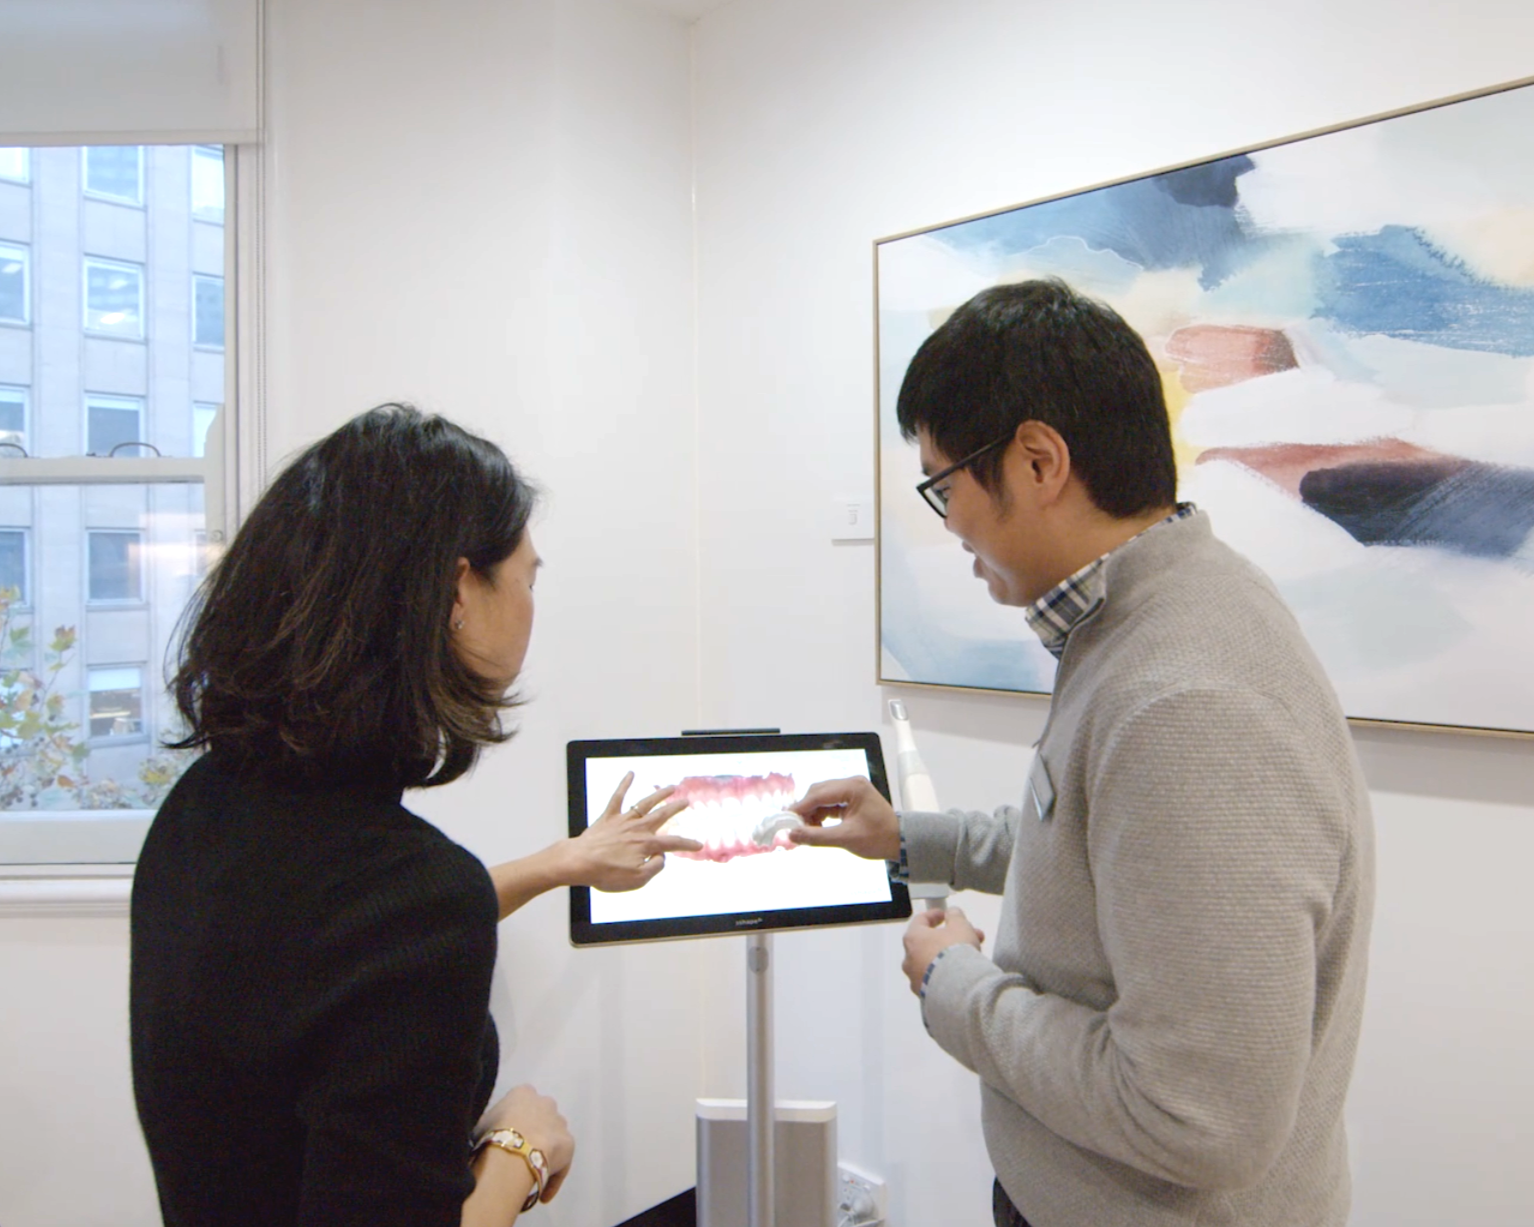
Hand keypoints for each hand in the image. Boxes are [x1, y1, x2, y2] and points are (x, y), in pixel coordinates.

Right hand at [478, 1084, 575, 1202]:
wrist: (514, 1150)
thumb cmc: (493, 1134)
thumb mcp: (482, 1124)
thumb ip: (491, 1124)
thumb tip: (489, 1136)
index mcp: (523, 1093)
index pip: (521, 1102)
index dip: (514, 1122)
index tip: (508, 1138)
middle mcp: (546, 1103)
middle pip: (541, 1118)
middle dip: (534, 1133)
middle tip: (521, 1155)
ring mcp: (560, 1122)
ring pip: (553, 1138)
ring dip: (545, 1153)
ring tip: (531, 1174)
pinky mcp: (569, 1144)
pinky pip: (560, 1164)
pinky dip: (552, 1179)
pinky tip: (542, 1195)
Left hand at [562, 772, 700, 891]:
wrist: (579, 863)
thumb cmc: (606, 873)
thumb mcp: (637, 880)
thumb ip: (655, 867)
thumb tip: (661, 856)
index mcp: (646, 844)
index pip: (672, 843)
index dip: (688, 844)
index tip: (697, 845)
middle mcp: (637, 828)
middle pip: (662, 815)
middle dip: (676, 808)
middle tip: (686, 802)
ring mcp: (622, 821)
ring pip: (645, 803)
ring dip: (659, 794)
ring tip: (671, 787)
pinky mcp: (608, 818)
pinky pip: (617, 797)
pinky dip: (624, 784)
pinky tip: (630, 774)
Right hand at [786, 776, 900, 860]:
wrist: (900, 842)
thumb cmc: (879, 838)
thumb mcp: (846, 839)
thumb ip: (817, 836)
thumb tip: (792, 835)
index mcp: (853, 787)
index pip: (818, 794)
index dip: (800, 808)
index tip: (785, 819)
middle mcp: (852, 783)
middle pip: (818, 793)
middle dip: (805, 810)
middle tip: (793, 827)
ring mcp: (851, 790)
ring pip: (822, 798)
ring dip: (812, 813)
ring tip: (806, 830)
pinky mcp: (851, 799)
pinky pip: (829, 803)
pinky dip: (820, 815)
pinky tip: (816, 827)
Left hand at [901, 906, 984, 995]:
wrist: (958, 988)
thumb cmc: (954, 956)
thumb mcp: (960, 926)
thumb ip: (955, 916)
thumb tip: (953, 913)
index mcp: (913, 939)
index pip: (920, 921)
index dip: (934, 916)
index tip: (944, 915)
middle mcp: (910, 959)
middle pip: (929, 943)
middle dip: (950, 937)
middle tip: (967, 936)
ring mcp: (916, 978)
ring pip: (933, 962)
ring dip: (949, 956)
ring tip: (970, 956)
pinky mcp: (925, 994)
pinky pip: (936, 979)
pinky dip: (947, 974)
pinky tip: (962, 973)